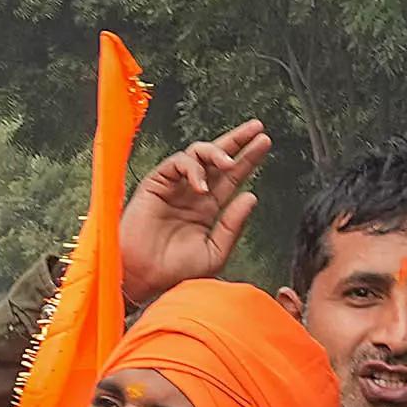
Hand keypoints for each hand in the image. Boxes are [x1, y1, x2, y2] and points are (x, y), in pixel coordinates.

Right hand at [117, 122, 271, 305]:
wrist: (142, 278)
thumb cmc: (174, 272)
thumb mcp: (215, 252)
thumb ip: (233, 225)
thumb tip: (251, 197)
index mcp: (208, 209)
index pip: (232, 177)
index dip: (248, 159)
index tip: (264, 143)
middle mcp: (192, 193)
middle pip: (218, 158)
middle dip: (237, 140)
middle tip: (256, 128)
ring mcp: (174, 187)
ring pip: (198, 154)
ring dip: (217, 153)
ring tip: (230, 162)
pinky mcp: (155, 184)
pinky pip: (176, 163)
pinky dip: (192, 169)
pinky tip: (201, 185)